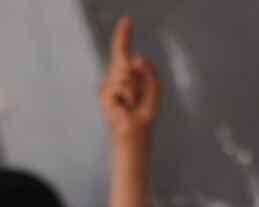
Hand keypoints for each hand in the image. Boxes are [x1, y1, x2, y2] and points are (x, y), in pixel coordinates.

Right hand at [98, 16, 160, 143]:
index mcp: (124, 75)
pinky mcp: (104, 94)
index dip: (124, 35)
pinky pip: (122, 85)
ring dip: (134, 89)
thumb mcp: (154, 88)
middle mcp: (113, 78)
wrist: (135, 133)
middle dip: (136, 74)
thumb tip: (137, 58)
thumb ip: (149, 71)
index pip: (122, 52)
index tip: (127, 20)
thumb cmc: (143, 114)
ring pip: (125, 73)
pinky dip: (129, 96)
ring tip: (131, 104)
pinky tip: (126, 107)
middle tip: (135, 99)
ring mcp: (107, 86)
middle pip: (124, 59)